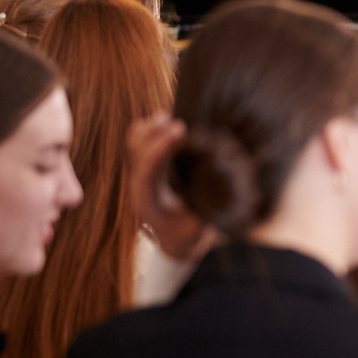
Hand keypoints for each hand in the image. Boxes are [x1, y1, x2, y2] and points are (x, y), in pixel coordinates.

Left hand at [126, 112, 217, 262]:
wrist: (176, 241)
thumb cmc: (188, 234)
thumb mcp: (198, 228)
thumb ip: (204, 210)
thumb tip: (221, 188)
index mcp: (148, 204)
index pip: (146, 174)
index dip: (158, 152)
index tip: (176, 135)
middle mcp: (139, 188)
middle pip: (138, 157)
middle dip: (156, 136)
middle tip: (178, 122)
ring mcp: (140, 178)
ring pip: (136, 149)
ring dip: (149, 131)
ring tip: (165, 115)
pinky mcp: (146, 171)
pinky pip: (139, 147)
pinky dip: (148, 132)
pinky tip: (161, 120)